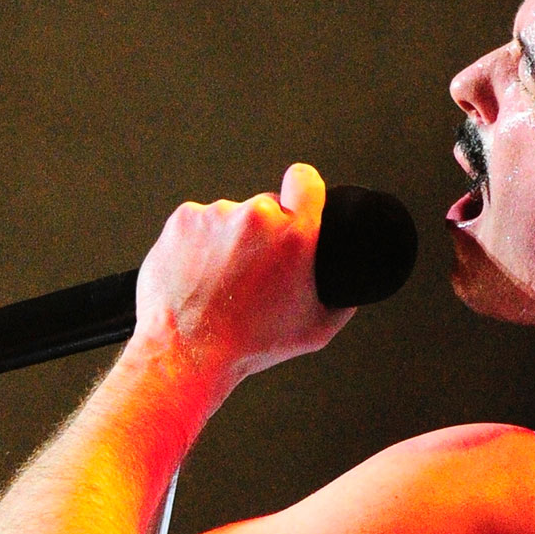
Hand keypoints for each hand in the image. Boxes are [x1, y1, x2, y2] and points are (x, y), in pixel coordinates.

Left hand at [130, 162, 356, 393]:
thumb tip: (351, 287)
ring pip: (231, 218)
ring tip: (221, 280)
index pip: (306, 179)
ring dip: (229, 240)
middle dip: (264, 232)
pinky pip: (199, 223)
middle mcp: (256, 219)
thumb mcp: (316, 330)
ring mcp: (216, 216)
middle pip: (267, 208)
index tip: (299, 197)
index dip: (304, 188)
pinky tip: (199, 274)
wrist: (187, 353)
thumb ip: (342, 300)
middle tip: (253, 270)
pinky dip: (199, 243)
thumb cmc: (249, 345)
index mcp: (295, 237)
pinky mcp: (183, 220)